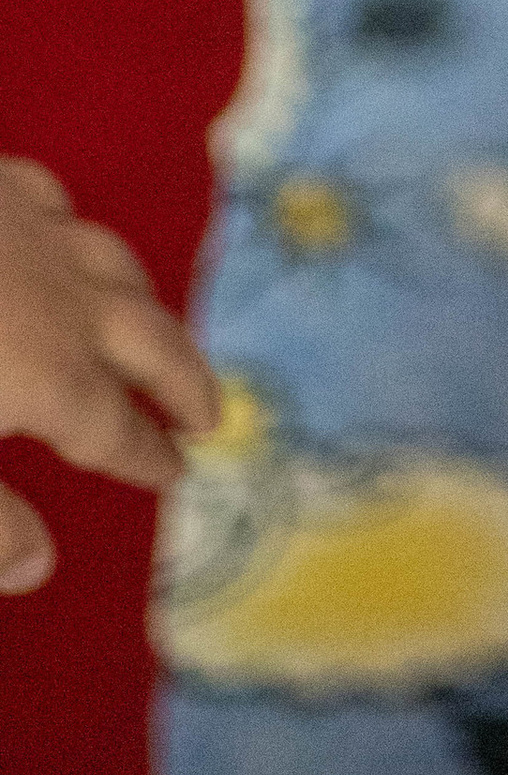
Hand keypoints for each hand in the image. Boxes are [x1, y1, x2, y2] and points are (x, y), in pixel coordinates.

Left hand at [0, 159, 219, 592]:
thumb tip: (37, 567)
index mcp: (50, 377)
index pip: (116, 428)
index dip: (149, 456)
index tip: (178, 473)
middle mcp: (63, 301)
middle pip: (148, 340)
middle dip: (183, 379)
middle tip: (208, 412)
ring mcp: (32, 234)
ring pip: (113, 267)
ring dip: (145, 306)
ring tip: (154, 331)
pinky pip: (53, 207)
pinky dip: (72, 234)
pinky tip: (62, 238)